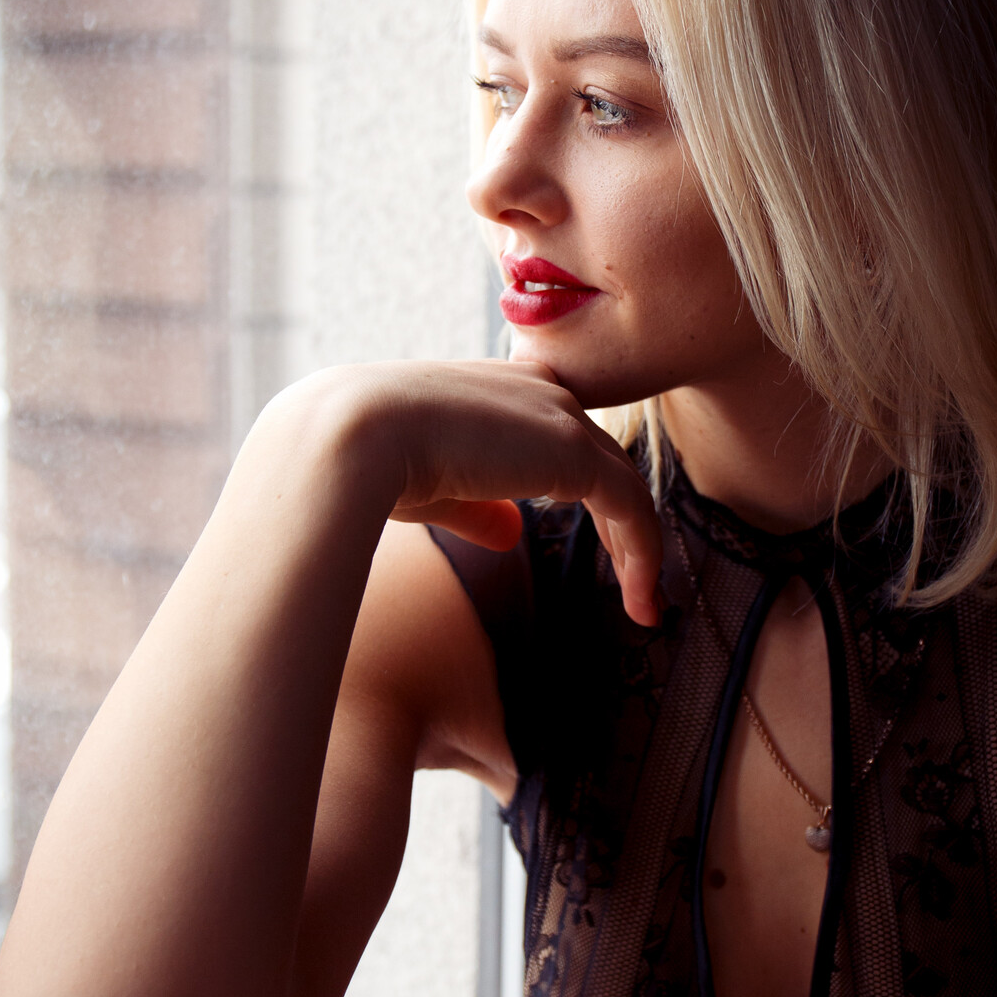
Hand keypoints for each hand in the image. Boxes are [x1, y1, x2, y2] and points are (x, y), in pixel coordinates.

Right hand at [335, 358, 661, 625]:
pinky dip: (643, 556)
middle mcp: (538, 391)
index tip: (593, 544)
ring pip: (624, 486)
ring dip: (639, 552)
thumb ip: (478, 506)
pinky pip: (630, 507)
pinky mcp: (573, 451)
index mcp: (500, 389)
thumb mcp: (433, 486)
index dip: (585, 490)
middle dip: (623, 528)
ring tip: (646, 607)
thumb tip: (510, 533)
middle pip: (603, 462)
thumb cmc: (368, 460)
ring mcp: (559, 416)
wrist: (351, 437)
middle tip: (634, 584)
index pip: (563, 439)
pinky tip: (640, 600)